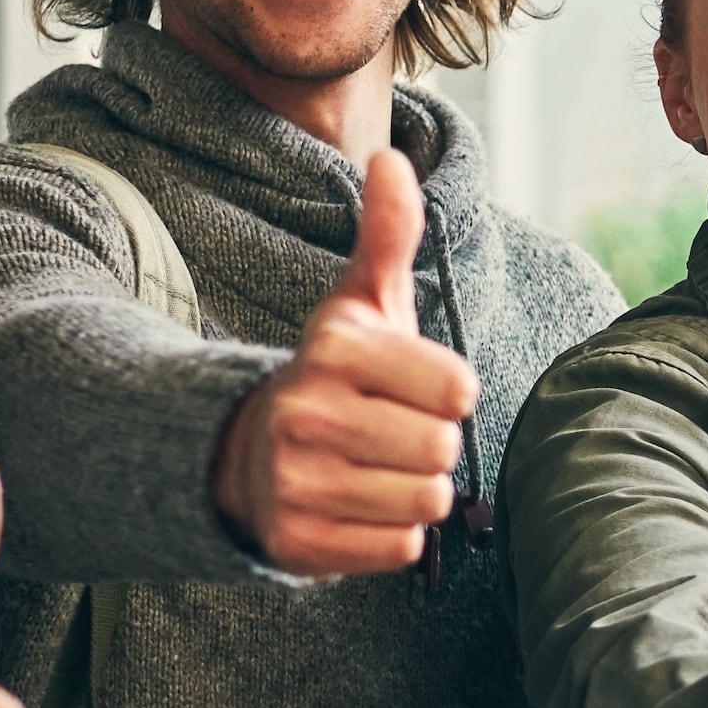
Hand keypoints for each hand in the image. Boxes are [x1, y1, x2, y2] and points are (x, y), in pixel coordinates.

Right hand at [219, 148, 479, 574]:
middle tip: (391, 434)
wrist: (251, 453)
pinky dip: (392, 535)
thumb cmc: (335, 376)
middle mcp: (306, 414)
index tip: (413, 387)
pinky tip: (358, 506)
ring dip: (414, 491)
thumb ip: (386, 236)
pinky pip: (400, 548)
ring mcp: (296, 483)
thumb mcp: (360, 303)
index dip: (448, 391)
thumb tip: (390, 159)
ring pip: (426, 503)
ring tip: (374, 469)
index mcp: (333, 350)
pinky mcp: (296, 544)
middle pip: (443, 450)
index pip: (457, 387)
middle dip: (431, 445)